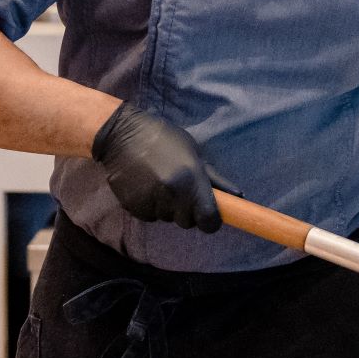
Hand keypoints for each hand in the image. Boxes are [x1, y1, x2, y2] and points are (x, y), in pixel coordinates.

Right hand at [90, 103, 222, 230]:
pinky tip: (145, 186)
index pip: (209, 220)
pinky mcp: (134, 207)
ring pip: (168, 218)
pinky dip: (151, 206)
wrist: (121, 135)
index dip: (211, 221)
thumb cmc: (163, 139)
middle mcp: (172, 194)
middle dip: (188, 211)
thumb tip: (237, 196)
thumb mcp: (193, 152)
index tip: (209, 215)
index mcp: (191, 179)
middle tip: (180, 190)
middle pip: (188, 222)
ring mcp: (151, 202)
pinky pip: (150, 216)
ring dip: (168, 207)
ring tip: (159, 182)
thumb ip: (214, 178)